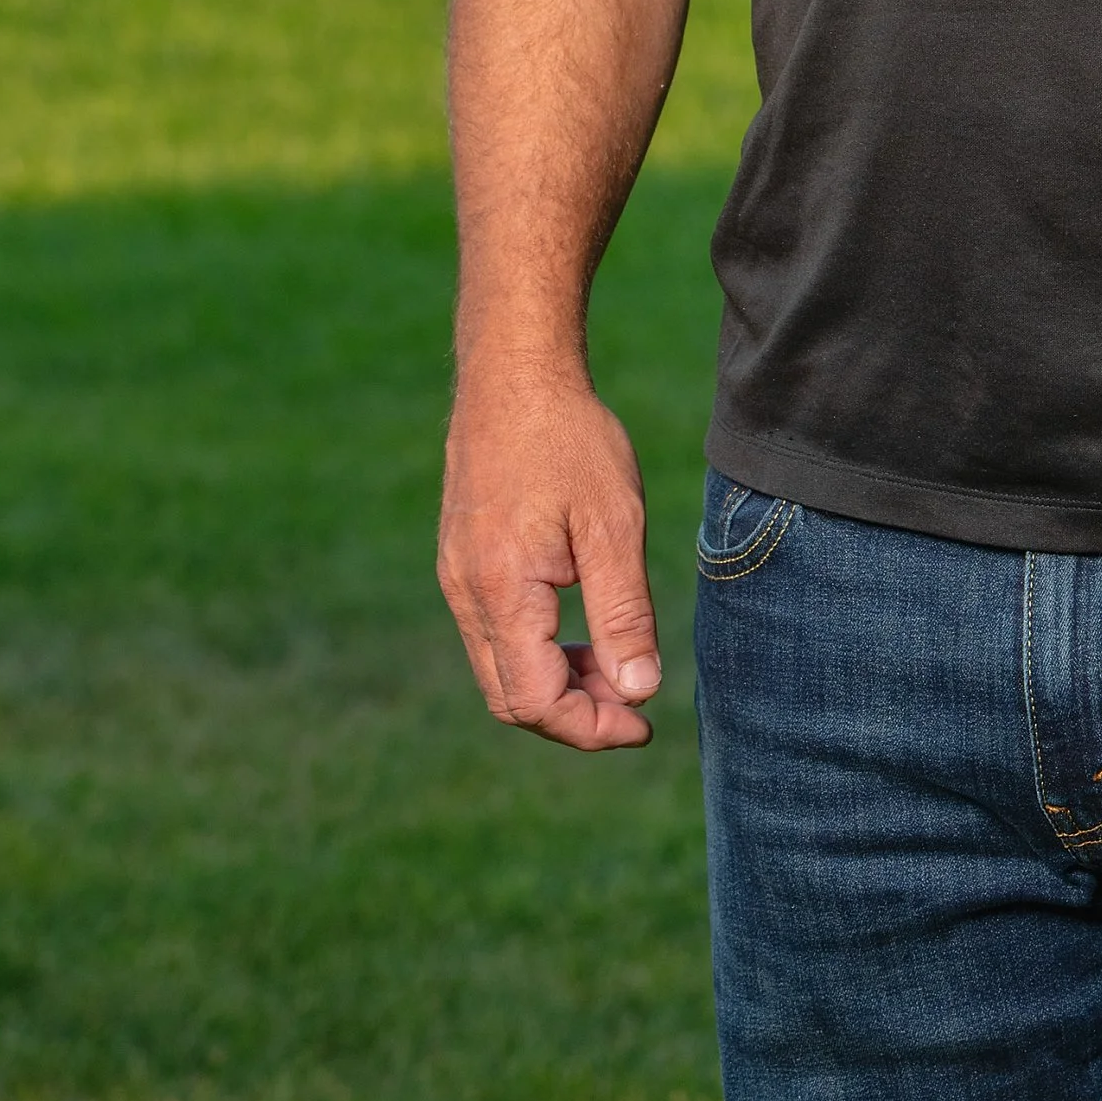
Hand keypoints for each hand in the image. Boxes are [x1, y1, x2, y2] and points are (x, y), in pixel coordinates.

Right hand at [438, 361, 662, 750]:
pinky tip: (585, 633)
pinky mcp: (462, 563)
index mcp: (499, 591)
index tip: (645, 725)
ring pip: (500, 670)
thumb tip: (640, 691)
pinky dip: (539, 653)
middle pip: (511, 698)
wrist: (513, 373)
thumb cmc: (569, 439)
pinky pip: (494, 636)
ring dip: (558, 685)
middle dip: (576, 716)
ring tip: (620, 668)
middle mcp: (465, 595)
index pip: (535, 701)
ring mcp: (456, 580)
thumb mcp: (613, 523)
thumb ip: (624, 611)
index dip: (590, 727)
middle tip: (637, 706)